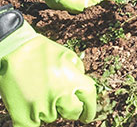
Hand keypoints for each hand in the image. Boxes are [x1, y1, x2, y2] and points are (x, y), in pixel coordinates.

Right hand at [0, 6, 96, 126]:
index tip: (87, 116)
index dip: (90, 110)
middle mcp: (60, 95)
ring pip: (52, 117)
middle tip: (64, 103)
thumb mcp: (68, 55)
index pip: (89, 99)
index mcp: (72, 80)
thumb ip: (78, 71)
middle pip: (73, 112)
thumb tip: (82, 87)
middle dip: (72, 109)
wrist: (13, 50)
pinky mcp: (23, 115)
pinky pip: (34, 124)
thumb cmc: (40, 51)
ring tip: (39, 91)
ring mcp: (41, 107)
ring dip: (50, 109)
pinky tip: (30, 104)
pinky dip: (33, 117)